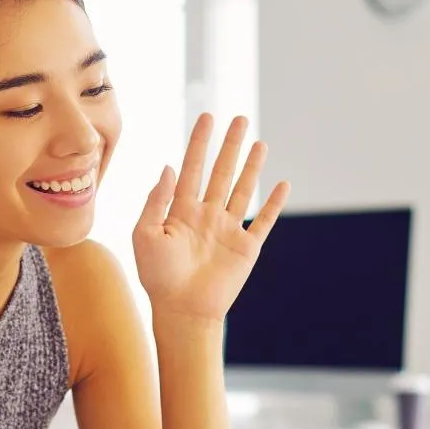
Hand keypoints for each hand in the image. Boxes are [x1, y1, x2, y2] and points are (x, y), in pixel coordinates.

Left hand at [133, 114, 290, 323]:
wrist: (181, 310)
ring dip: (252, 167)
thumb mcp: (146, 233)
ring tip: (260, 142)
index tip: (207, 117)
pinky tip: (284, 184)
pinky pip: (263, 221)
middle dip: (230, 146)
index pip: (191, 168)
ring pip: (243, 190)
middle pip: (221, 173)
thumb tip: (169, 167)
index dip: (199, 143)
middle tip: (239, 119)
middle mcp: (206, 216)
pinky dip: (274, 204)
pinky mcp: (246, 247)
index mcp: (180, 211)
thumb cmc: (158, 276)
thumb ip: (156, 199)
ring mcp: (227, 230)